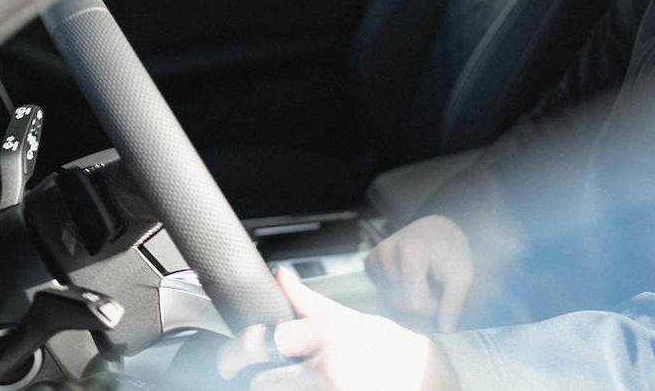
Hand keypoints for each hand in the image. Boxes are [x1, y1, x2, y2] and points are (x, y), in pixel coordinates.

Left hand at [218, 267, 455, 389]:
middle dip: (252, 378)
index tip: (230, 356)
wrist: (424, 378)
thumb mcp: (349, 317)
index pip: (264, 340)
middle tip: (241, 374)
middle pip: (260, 381)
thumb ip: (308, 301)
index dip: (238, 350)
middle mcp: (325, 367)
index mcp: (326, 335)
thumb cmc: (388, 346)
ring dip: (273, 389)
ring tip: (283, 380)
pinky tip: (303, 386)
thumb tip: (279, 275)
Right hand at [365, 215, 473, 331]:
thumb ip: (454, 301)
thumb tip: (446, 330)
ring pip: (389, 300)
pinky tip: (408, 277)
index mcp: (410, 250)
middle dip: (420, 303)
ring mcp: (375, 257)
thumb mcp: (462, 273)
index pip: (413, 303)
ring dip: (409, 297)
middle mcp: (386, 252)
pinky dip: (397, 291)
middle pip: (399, 304)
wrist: (436, 228)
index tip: (442, 295)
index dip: (431, 306)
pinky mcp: (369, 262)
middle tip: (434, 287)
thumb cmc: (451, 250)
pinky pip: (381, 292)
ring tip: (423, 280)